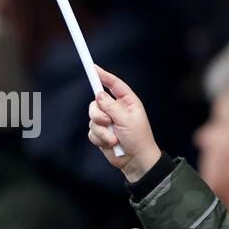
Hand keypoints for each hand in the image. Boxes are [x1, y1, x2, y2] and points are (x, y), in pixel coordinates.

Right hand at [87, 66, 161, 182]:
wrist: (135, 161)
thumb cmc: (137, 139)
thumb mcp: (127, 120)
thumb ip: (111, 107)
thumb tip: (98, 94)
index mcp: (127, 102)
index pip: (113, 84)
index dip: (103, 75)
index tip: (92, 67)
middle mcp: (116, 109)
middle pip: (96, 102)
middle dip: (99, 114)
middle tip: (108, 122)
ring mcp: (107, 121)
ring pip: (92, 118)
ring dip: (101, 130)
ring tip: (113, 139)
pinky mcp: (101, 133)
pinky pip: (91, 131)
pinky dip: (99, 138)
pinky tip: (110, 144)